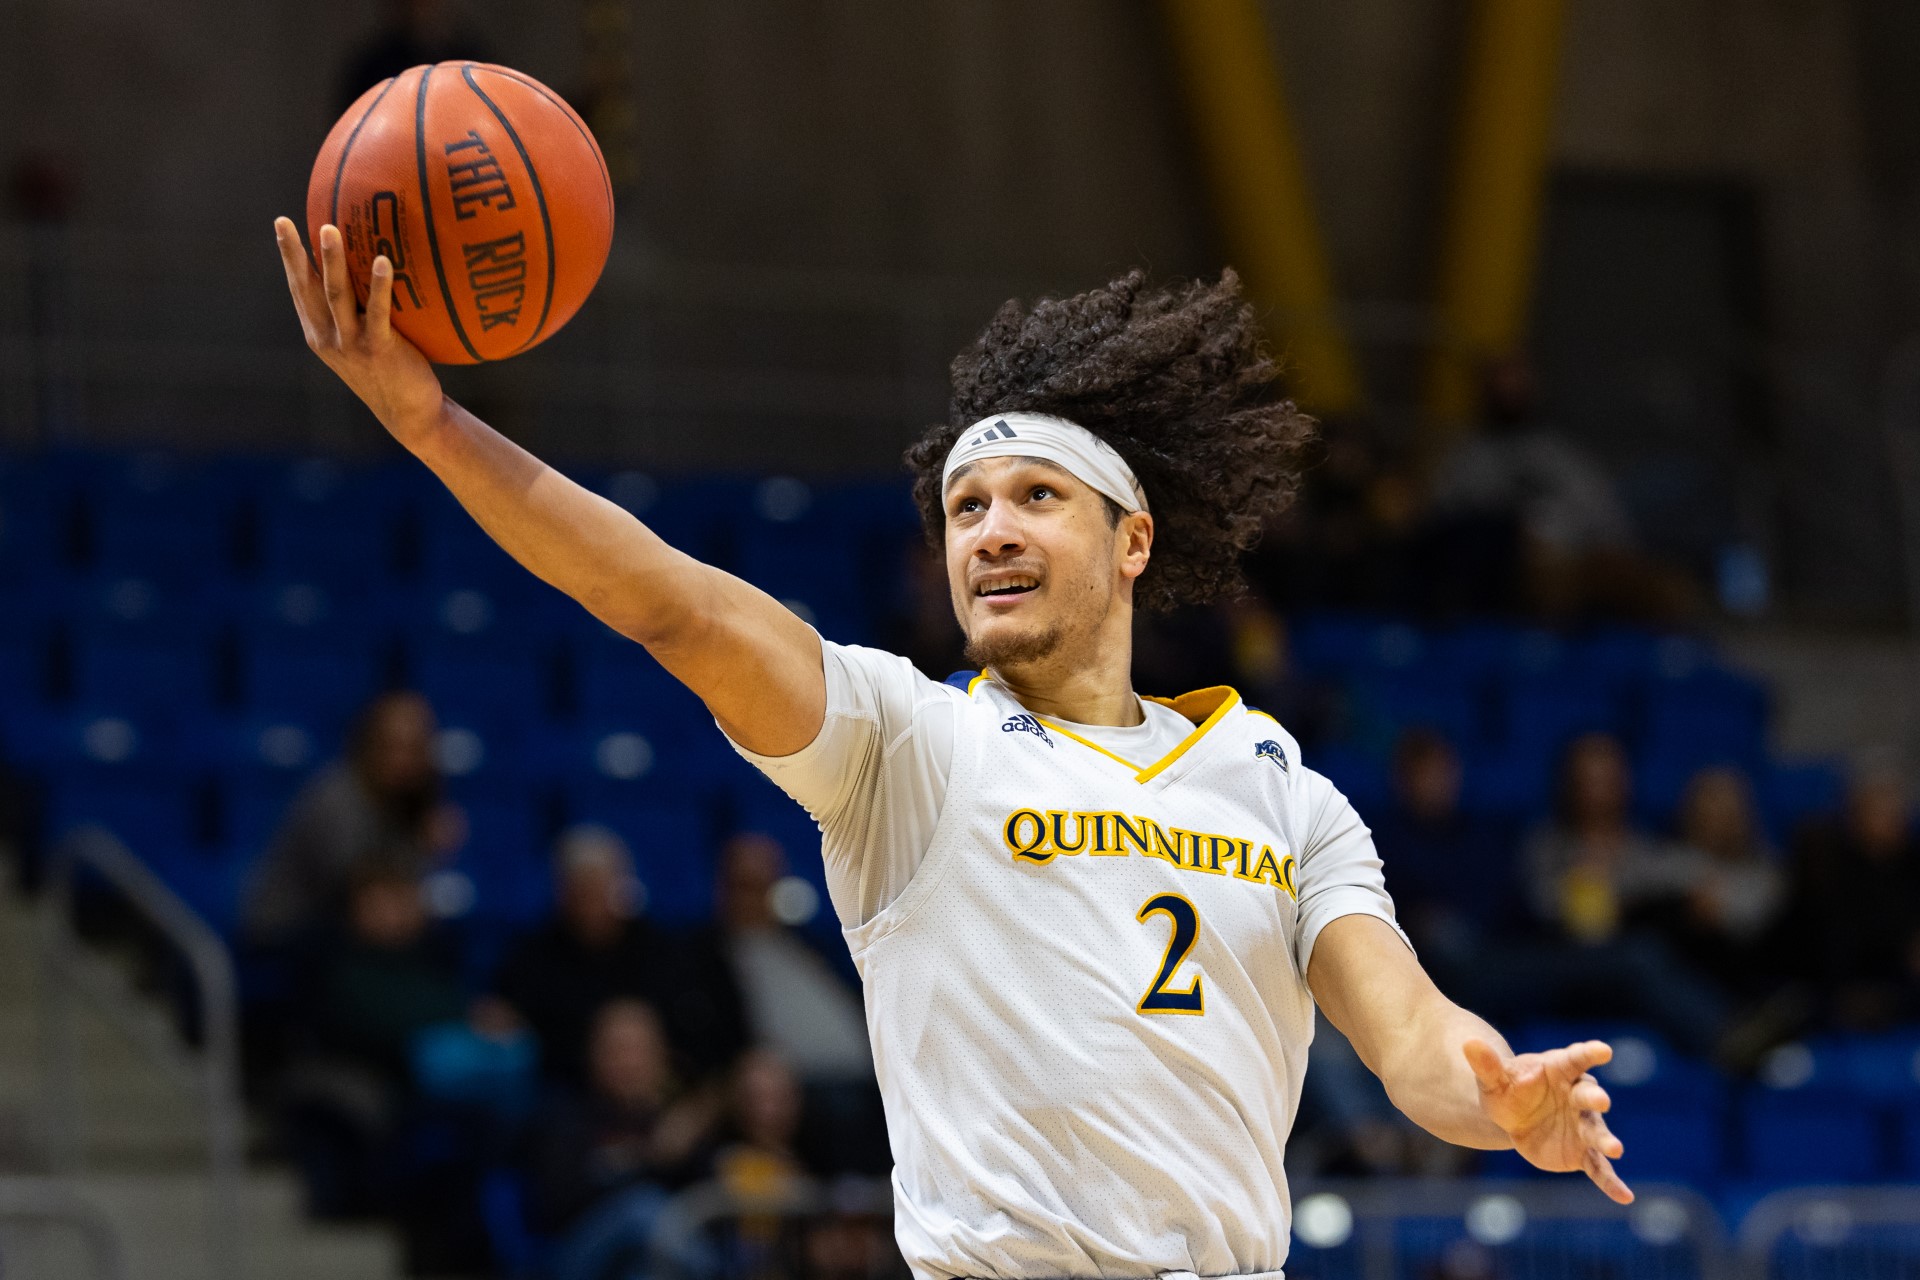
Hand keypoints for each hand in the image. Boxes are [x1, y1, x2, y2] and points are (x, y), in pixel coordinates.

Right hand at [273, 217, 444, 445]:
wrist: (410, 414)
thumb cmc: (392, 371)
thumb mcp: (365, 341)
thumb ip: (358, 311)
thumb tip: (372, 264)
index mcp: (320, 333)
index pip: (300, 289)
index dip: (289, 257)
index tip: (281, 224)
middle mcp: (328, 337)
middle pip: (307, 288)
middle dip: (294, 253)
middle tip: (285, 221)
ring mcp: (351, 344)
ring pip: (336, 295)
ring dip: (332, 261)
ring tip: (329, 229)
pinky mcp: (378, 350)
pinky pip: (376, 312)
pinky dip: (378, 285)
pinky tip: (382, 261)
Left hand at [1465, 1037, 1631, 1203]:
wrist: (1514, 1118)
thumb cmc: (1507, 1090)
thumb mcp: (1492, 1079)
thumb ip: (1486, 1064)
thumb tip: (1468, 1042)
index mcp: (1559, 1070)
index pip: (1575, 1058)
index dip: (1589, 1053)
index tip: (1603, 1050)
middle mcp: (1578, 1096)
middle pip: (1588, 1095)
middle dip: (1595, 1099)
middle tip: (1602, 1102)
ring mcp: (1583, 1125)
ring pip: (1596, 1132)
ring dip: (1606, 1140)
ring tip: (1615, 1150)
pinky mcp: (1583, 1153)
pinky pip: (1598, 1168)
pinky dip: (1611, 1182)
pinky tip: (1625, 1196)